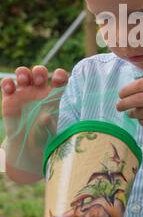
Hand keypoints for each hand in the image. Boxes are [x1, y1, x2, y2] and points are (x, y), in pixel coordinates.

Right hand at [1, 65, 68, 181]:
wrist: (26, 145)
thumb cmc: (42, 135)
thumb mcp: (46, 131)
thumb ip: (46, 124)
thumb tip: (46, 117)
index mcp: (53, 96)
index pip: (59, 79)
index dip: (60, 75)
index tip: (58, 78)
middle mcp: (39, 91)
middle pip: (40, 72)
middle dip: (39, 72)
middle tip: (39, 81)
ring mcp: (25, 92)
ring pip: (24, 74)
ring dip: (23, 73)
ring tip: (23, 80)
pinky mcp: (10, 97)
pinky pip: (8, 84)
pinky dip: (7, 82)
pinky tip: (9, 88)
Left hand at [116, 75, 142, 139]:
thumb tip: (125, 93)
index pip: (140, 85)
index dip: (127, 90)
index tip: (120, 94)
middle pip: (137, 99)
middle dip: (124, 103)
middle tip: (118, 106)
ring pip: (140, 112)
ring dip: (134, 113)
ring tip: (133, 113)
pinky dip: (142, 121)